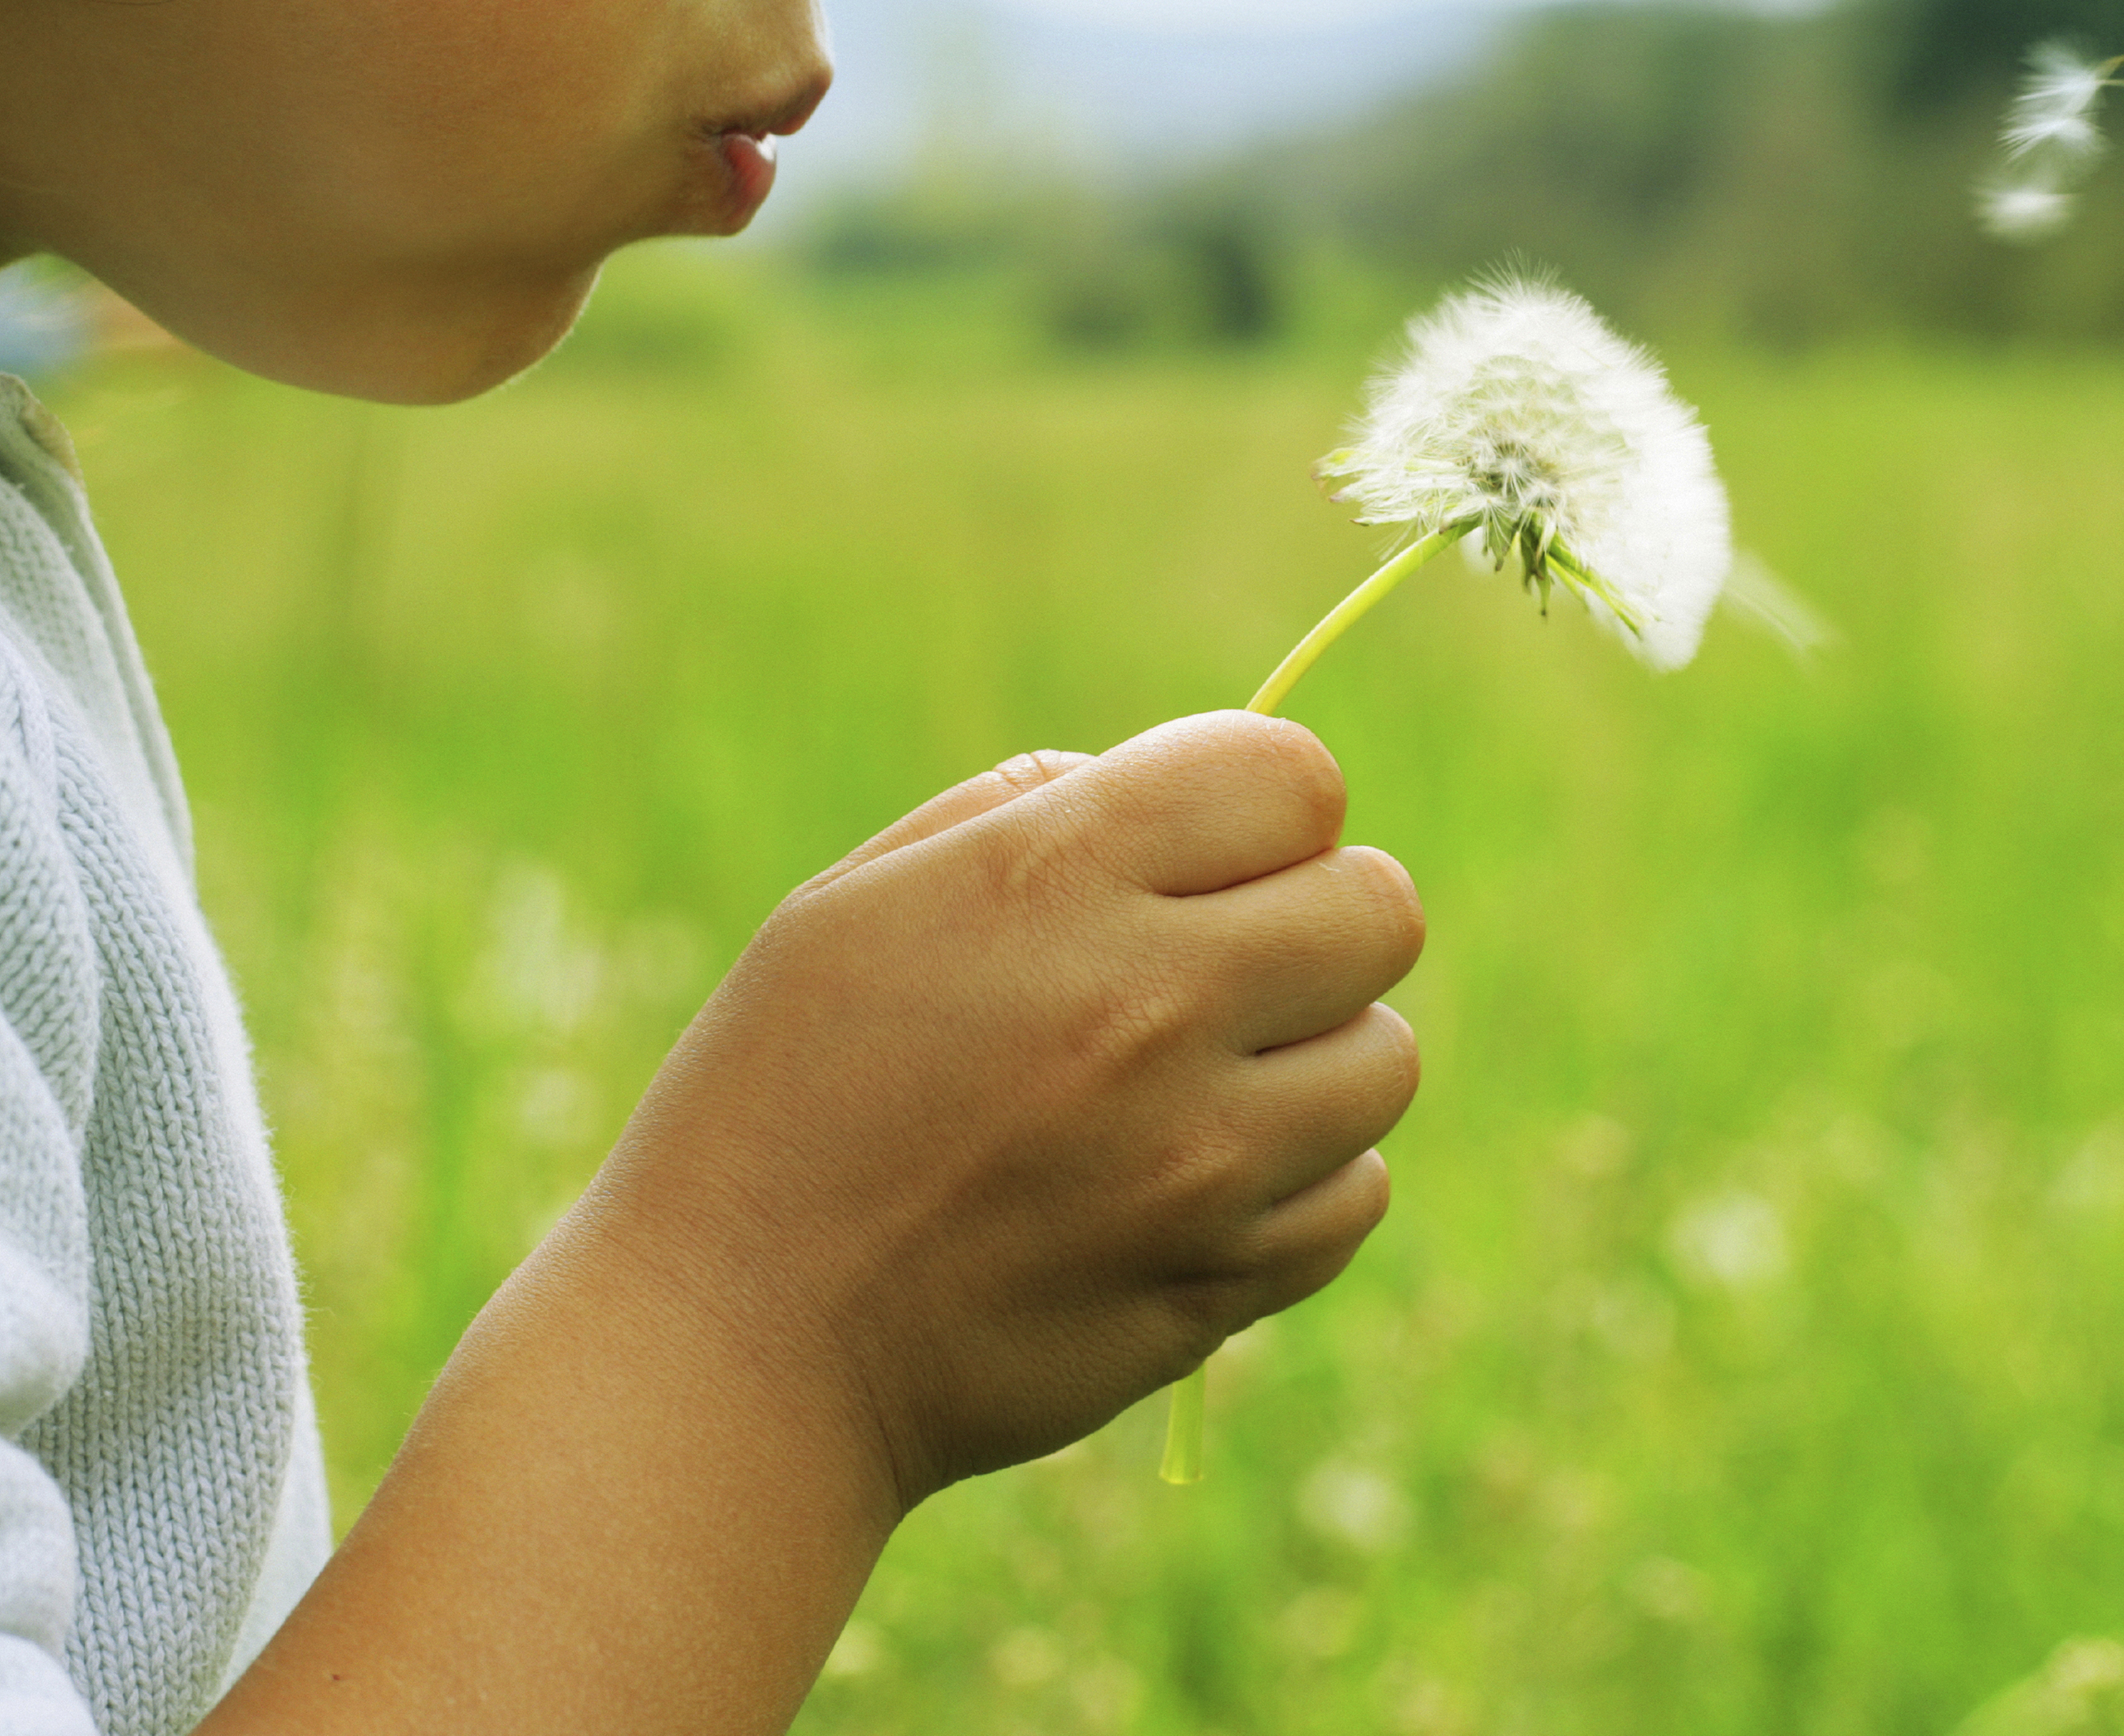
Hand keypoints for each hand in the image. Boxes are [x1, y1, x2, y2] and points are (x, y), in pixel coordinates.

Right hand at [563, 710, 1423, 1502]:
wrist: (738, 1346)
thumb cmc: (786, 1095)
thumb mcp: (867, 897)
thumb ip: (1041, 810)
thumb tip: (1196, 797)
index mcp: (1057, 879)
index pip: (1295, 777)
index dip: (1267, 804)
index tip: (1211, 854)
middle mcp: (1151, 1005)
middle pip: (1381, 909)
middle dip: (1319, 918)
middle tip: (1226, 966)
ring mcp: (1200, 1157)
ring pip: (1385, 1059)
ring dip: (1319, 1059)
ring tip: (1205, 1085)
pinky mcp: (1220, 1281)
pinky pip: (1355, 1195)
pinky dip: (1304, 1185)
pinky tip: (1197, 1186)